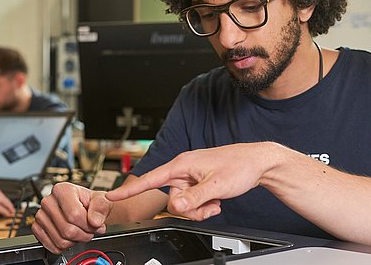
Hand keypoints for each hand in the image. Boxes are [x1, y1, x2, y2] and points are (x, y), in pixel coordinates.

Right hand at [32, 182, 112, 253]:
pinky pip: (52, 246)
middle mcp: (49, 201)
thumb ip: (101, 208)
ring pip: (61, 240)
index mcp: (62, 190)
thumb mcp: (102, 200)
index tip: (97, 224)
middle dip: (84, 235)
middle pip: (68, 230)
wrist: (84, 207)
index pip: (74, 215)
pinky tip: (71, 237)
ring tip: (81, 231)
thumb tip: (95, 221)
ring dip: (76, 241)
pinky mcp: (37, 228)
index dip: (89, 225)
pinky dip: (65, 246)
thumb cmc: (91, 203)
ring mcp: (41, 215)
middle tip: (90, 230)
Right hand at [107, 143, 273, 220]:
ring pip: (183, 204)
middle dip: (189, 209)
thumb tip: (174, 206)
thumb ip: (193, 198)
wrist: (258, 162)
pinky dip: (204, 206)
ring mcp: (191, 176)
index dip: (130, 189)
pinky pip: (192, 201)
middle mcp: (184, 169)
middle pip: (171, 199)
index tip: (112, 195)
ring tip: (215, 201)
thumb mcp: (216, 185)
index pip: (151, 179)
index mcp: (182, 165)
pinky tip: (216, 200)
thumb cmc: (240, 166)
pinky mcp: (198, 182)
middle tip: (209, 206)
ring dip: (199, 208)